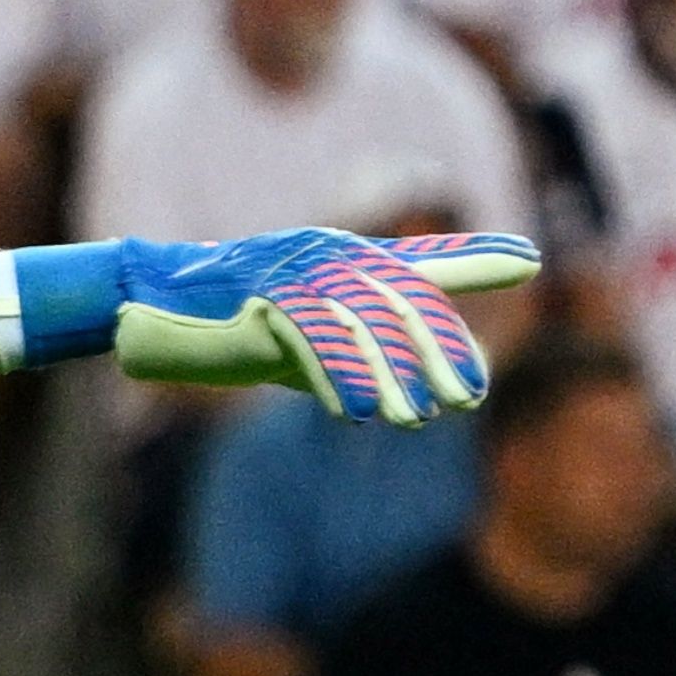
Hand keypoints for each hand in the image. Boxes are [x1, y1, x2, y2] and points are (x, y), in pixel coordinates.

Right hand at [111, 229, 540, 426]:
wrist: (146, 307)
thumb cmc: (225, 323)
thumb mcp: (302, 331)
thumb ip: (354, 344)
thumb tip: (410, 384)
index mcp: (340, 258)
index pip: (420, 262)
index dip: (474, 260)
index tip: (529, 259)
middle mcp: (324, 256)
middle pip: (401, 302)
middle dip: (438, 352)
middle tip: (467, 398)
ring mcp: (293, 275)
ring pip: (362, 325)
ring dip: (392, 377)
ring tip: (414, 418)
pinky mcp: (261, 303)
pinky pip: (314, 342)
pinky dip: (338, 379)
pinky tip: (355, 413)